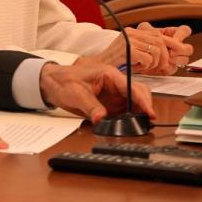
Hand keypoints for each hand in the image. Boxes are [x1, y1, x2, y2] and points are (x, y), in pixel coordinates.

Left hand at [39, 63, 154, 123]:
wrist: (52, 83)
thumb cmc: (63, 81)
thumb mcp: (76, 93)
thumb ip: (91, 106)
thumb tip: (102, 119)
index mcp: (109, 75)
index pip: (131, 86)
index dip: (143, 100)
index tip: (150, 112)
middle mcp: (115, 84)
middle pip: (138, 92)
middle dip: (145, 106)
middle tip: (146, 122)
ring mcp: (114, 94)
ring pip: (134, 102)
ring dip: (138, 113)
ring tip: (139, 126)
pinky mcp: (110, 104)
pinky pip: (124, 111)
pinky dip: (129, 119)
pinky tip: (128, 126)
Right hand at [76, 25, 192, 74]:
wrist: (97, 68)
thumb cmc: (116, 64)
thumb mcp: (134, 53)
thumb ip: (148, 49)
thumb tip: (170, 50)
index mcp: (134, 31)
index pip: (159, 34)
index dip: (173, 43)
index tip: (181, 51)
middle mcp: (133, 32)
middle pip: (161, 42)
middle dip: (166, 56)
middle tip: (161, 66)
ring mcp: (130, 40)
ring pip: (157, 50)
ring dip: (155, 63)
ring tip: (145, 67)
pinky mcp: (129, 49)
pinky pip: (149, 59)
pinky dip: (147, 66)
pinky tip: (138, 67)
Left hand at [136, 22, 192, 73]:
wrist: (136, 53)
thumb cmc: (142, 39)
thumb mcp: (144, 30)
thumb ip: (150, 28)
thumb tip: (155, 32)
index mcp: (173, 33)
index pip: (185, 31)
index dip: (181, 35)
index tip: (174, 40)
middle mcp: (177, 46)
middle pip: (188, 48)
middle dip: (181, 50)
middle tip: (170, 52)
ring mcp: (175, 58)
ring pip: (185, 59)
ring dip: (176, 59)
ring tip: (165, 58)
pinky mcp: (170, 67)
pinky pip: (174, 69)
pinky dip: (167, 67)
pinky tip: (160, 65)